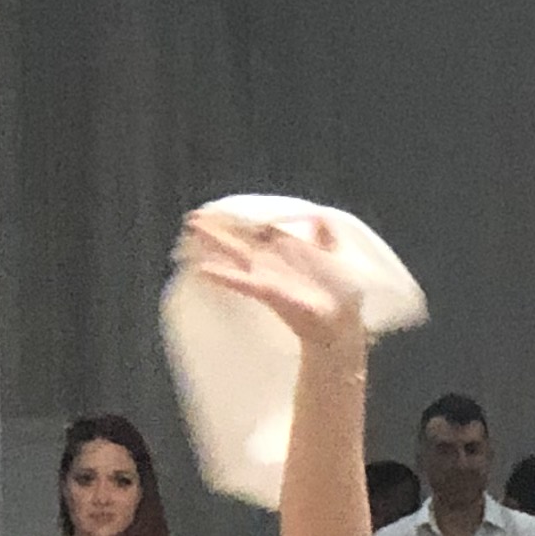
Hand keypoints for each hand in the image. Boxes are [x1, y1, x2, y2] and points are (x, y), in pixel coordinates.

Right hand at [176, 206, 376, 366]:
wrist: (341, 324)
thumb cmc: (341, 293)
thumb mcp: (337, 257)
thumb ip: (326, 236)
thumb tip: (317, 215)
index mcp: (286, 249)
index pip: (257, 228)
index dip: (239, 219)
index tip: (218, 211)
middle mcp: (271, 260)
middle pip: (240, 238)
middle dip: (218, 227)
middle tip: (193, 218)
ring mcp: (266, 275)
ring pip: (235, 253)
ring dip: (213, 240)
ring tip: (192, 228)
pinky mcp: (267, 292)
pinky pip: (241, 282)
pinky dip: (223, 276)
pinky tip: (203, 269)